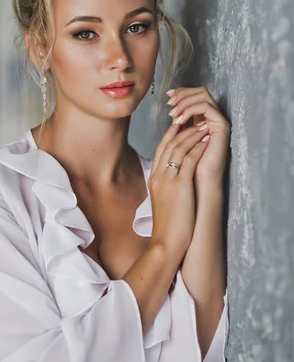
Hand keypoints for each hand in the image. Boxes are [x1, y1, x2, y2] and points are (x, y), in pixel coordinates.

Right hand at [148, 122, 210, 257]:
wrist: (166, 243)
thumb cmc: (168, 227)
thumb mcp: (163, 202)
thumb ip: (167, 187)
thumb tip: (177, 180)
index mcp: (153, 179)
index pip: (161, 149)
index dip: (171, 134)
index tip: (182, 125)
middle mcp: (158, 175)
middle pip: (168, 143)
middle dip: (182, 128)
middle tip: (195, 118)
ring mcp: (167, 180)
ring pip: (178, 147)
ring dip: (192, 134)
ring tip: (204, 125)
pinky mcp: (179, 185)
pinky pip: (189, 159)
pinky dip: (198, 146)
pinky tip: (207, 140)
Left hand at [166, 87, 230, 183]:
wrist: (197, 182)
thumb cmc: (186, 166)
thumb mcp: (179, 140)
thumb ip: (179, 127)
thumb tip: (172, 112)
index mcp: (203, 120)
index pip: (195, 95)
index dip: (181, 92)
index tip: (167, 96)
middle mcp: (212, 118)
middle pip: (201, 91)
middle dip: (183, 94)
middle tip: (170, 102)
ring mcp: (218, 120)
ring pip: (203, 96)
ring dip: (185, 102)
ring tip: (173, 113)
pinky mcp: (221, 125)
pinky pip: (206, 107)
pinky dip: (191, 109)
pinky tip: (180, 120)